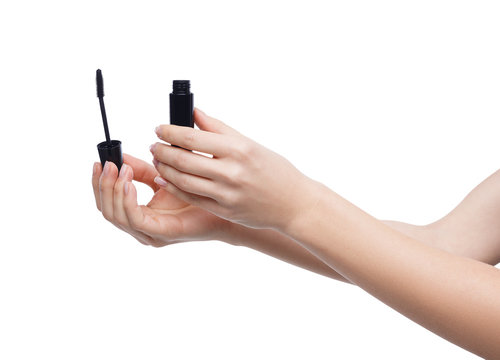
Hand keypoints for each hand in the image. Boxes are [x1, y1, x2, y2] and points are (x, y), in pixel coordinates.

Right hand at [92, 153, 230, 246]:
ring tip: (120, 169)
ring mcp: (147, 233)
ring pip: (115, 215)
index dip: (99, 183)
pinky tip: (129, 182)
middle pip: (106, 209)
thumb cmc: (198, 196)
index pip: (107, 202)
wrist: (223, 209)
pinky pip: (133, 218)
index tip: (100, 162)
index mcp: (139, 215)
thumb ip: (141, 171)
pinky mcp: (158, 233)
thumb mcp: (163, 178)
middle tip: (107, 164)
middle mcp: (140, 227)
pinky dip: (126, 199)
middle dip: (103, 185)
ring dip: (113, 189)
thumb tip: (122, 157)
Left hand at [150, 108, 318, 230]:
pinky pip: (192, 198)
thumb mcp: (250, 144)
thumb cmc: (274, 170)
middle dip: (162, 151)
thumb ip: (219, 129)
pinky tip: (166, 179)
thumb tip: (194, 114)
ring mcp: (227, 195)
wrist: (293, 203)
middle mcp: (232, 172)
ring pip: (183, 181)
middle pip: (183, 160)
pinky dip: (175, 188)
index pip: (192, 138)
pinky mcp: (225, 211)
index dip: (169, 132)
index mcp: (239, 150)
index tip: (159, 128)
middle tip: (154, 145)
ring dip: (164, 169)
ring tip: (158, 160)